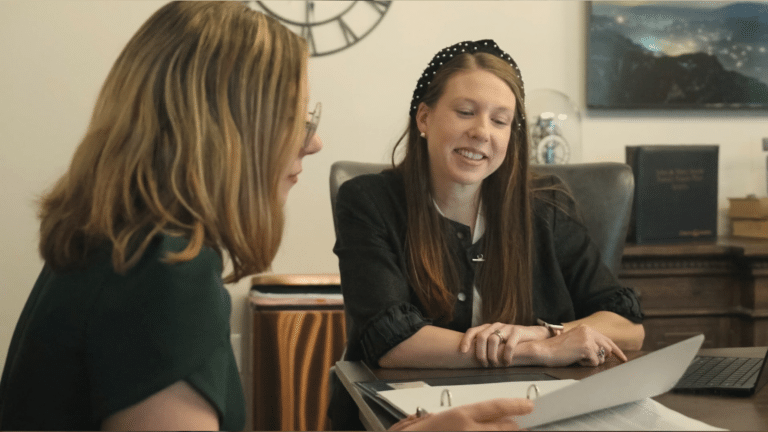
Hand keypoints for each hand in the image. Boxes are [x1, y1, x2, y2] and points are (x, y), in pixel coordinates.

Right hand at [389, 398, 533, 430]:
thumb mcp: (423, 422)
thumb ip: (444, 418)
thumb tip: (452, 418)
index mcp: (459, 416)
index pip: (495, 408)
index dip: (515, 406)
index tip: (528, 405)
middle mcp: (469, 431)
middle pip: (504, 428)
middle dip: (512, 426)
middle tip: (517, 424)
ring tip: (509, 430)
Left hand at [460, 323, 548, 366]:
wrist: (533, 335)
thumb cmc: (512, 342)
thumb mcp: (498, 343)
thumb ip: (486, 347)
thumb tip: (471, 360)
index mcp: (488, 328)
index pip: (473, 331)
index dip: (466, 340)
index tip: (463, 351)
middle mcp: (496, 326)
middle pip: (481, 337)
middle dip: (480, 353)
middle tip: (484, 364)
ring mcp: (507, 327)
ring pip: (493, 340)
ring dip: (492, 355)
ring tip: (496, 365)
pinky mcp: (518, 331)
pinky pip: (509, 345)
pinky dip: (506, 356)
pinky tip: (507, 363)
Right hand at [537, 324, 626, 366]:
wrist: (544, 350)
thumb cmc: (557, 349)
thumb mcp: (575, 341)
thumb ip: (589, 343)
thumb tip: (605, 353)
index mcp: (586, 329)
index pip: (607, 340)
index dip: (616, 350)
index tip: (623, 358)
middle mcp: (589, 331)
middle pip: (608, 348)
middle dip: (603, 357)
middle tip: (593, 361)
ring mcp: (588, 339)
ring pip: (601, 357)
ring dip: (591, 361)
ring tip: (578, 358)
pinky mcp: (586, 348)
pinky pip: (594, 362)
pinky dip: (586, 364)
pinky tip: (576, 360)